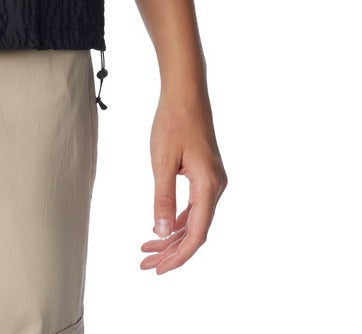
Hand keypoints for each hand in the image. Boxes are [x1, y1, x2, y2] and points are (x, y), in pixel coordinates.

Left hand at [140, 87, 226, 272]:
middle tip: (146, 265)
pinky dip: (176, 219)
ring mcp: (212, 181)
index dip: (178, 255)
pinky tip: (160, 228)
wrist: (186, 92)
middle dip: (171, 251)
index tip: (158, 269)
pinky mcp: (205, 174)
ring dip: (171, 236)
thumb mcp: (162, 161)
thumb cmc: (173, 122)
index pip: (196, 233)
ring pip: (194, 219)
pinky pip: (193, 206)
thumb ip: (162, 198)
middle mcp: (215, 187)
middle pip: (195, 231)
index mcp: (208, 186)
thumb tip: (159, 232)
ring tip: (147, 251)